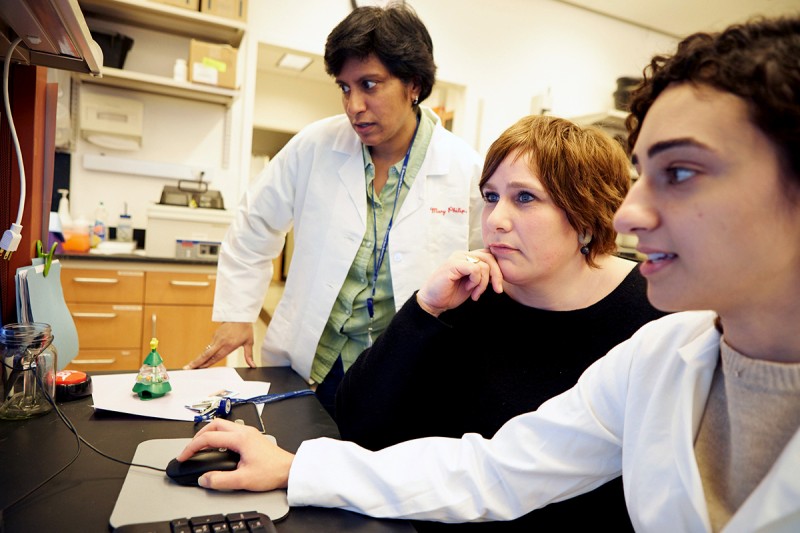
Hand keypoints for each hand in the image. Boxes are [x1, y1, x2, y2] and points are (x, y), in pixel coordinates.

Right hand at [177, 418, 293, 490]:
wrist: (290, 470)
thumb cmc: (272, 472)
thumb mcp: (243, 480)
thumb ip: (220, 480)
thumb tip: (204, 478)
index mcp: (240, 438)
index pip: (208, 437)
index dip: (192, 447)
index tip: (183, 456)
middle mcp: (244, 431)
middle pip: (214, 424)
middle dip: (199, 435)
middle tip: (191, 448)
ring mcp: (249, 432)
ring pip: (223, 425)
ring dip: (209, 433)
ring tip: (201, 446)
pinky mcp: (252, 437)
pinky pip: (231, 430)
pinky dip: (219, 436)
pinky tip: (218, 447)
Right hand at [184, 322, 254, 368]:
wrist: (240, 314)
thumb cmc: (245, 328)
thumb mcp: (249, 342)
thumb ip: (249, 356)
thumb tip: (253, 366)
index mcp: (229, 345)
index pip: (217, 357)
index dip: (208, 364)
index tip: (200, 369)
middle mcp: (221, 342)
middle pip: (206, 354)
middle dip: (197, 362)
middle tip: (187, 368)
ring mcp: (216, 338)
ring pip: (206, 350)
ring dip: (198, 358)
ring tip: (190, 366)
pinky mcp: (215, 335)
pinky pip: (209, 346)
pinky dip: (204, 353)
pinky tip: (200, 359)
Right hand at [416, 249, 502, 316]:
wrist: (433, 302)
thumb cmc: (451, 293)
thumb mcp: (472, 283)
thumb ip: (483, 275)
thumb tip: (499, 273)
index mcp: (467, 257)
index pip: (490, 255)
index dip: (498, 270)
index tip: (497, 286)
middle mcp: (463, 255)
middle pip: (490, 257)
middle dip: (497, 275)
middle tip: (497, 290)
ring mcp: (457, 258)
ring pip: (484, 264)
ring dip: (483, 283)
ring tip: (475, 293)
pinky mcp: (453, 264)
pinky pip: (475, 269)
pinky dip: (476, 281)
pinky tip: (469, 289)